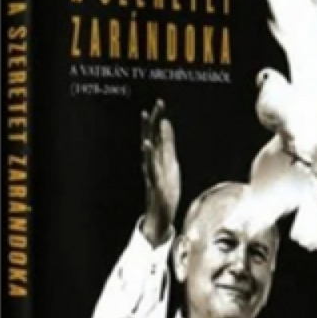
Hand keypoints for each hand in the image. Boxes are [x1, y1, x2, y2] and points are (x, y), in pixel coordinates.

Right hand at [141, 100, 180, 246]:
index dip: (158, 119)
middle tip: (154, 107)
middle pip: (150, 140)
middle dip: (152, 123)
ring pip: (149, 155)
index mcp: (156, 158)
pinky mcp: (155, 186)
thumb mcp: (170, 162)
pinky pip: (151, 171)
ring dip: (148, 139)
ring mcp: (152, 174)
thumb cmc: (165, 188)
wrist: (159, 215)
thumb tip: (165, 122)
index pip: (156, 135)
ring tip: (146, 124)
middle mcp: (151, 163)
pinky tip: (147, 147)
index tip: (160, 102)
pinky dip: (149, 159)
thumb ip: (167, 143)